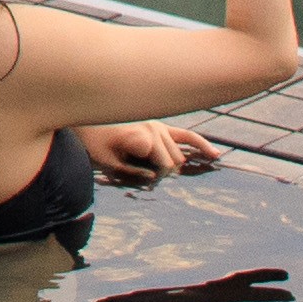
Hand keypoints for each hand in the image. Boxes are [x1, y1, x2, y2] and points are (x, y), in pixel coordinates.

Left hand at [94, 120, 219, 180]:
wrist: (88, 120)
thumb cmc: (94, 143)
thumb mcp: (107, 163)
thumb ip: (132, 172)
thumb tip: (154, 179)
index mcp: (143, 137)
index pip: (166, 166)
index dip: (157, 178)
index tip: (143, 181)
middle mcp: (154, 129)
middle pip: (174, 161)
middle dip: (164, 172)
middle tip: (143, 173)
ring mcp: (159, 126)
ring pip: (179, 154)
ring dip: (172, 164)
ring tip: (168, 167)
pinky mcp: (160, 126)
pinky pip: (186, 135)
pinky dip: (201, 144)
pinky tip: (214, 155)